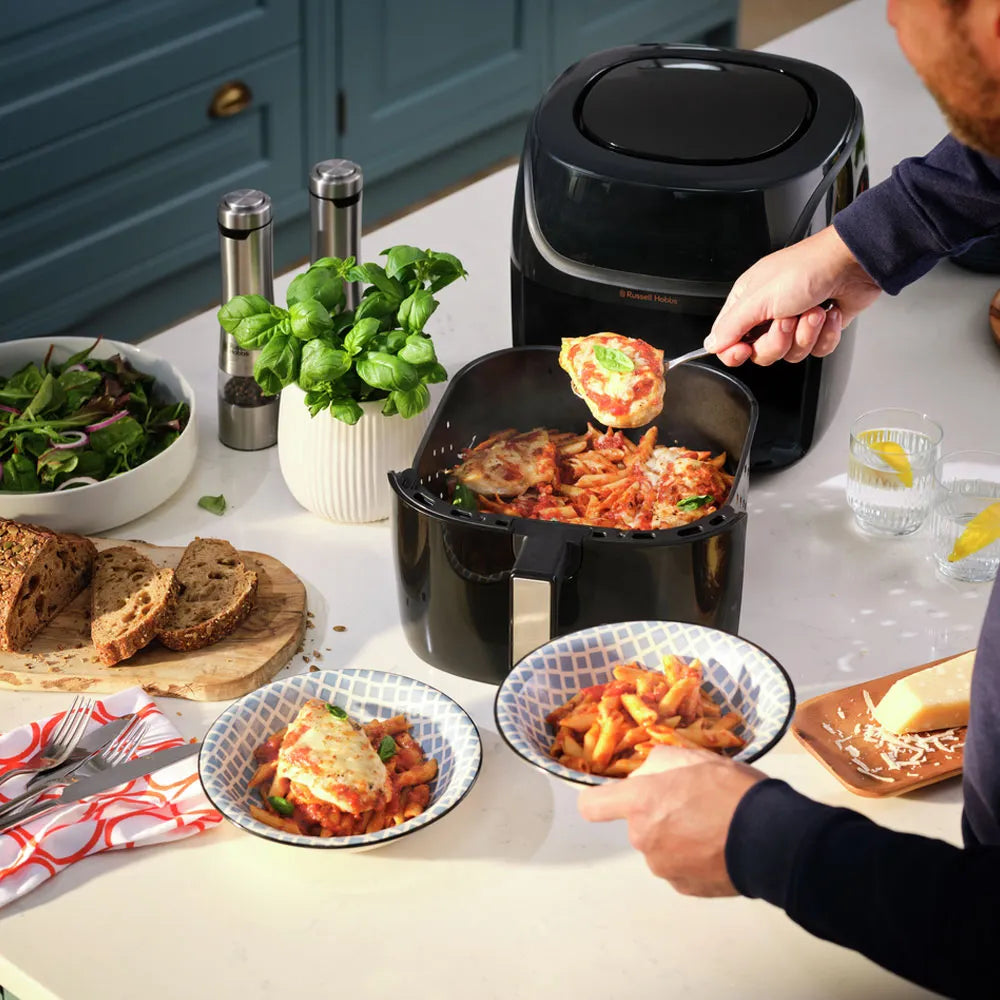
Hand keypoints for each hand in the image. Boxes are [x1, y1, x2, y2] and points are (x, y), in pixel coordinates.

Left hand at [577, 746, 765, 896]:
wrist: (772, 839)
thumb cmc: (733, 791)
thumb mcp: (694, 758)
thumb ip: (660, 763)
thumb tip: (646, 773)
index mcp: (642, 802)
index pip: (593, 807)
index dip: (598, 800)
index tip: (610, 797)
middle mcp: (644, 838)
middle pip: (637, 824)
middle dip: (658, 813)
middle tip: (693, 802)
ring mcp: (664, 867)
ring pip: (660, 846)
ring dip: (676, 837)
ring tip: (713, 826)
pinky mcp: (685, 888)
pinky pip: (679, 868)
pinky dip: (692, 859)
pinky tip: (718, 847)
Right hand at [705, 225, 882, 366]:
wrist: (852, 263)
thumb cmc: (808, 268)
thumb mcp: (759, 298)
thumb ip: (731, 326)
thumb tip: (711, 344)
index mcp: (747, 302)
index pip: (728, 341)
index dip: (735, 352)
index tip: (744, 350)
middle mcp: (768, 314)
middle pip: (761, 353)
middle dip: (779, 340)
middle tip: (787, 319)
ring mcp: (795, 323)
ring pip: (790, 354)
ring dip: (806, 334)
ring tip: (813, 310)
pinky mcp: (819, 329)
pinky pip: (816, 351)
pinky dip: (826, 335)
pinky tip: (829, 314)